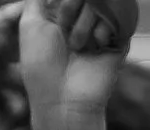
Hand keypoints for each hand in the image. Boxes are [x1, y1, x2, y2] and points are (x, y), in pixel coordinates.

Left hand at [20, 0, 135, 129]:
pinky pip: (118, 19)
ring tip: (77, 48)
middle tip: (64, 32)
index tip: (55, 21)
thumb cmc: (41, 65)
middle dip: (70, 7)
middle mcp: (83, 18)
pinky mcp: (119, 40)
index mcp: (62, 13)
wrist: (63, 100)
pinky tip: (95, 48)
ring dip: (83, 25)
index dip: (63, 2)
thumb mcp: (30, 24)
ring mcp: (102, 28)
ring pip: (101, 3)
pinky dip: (102, 32)